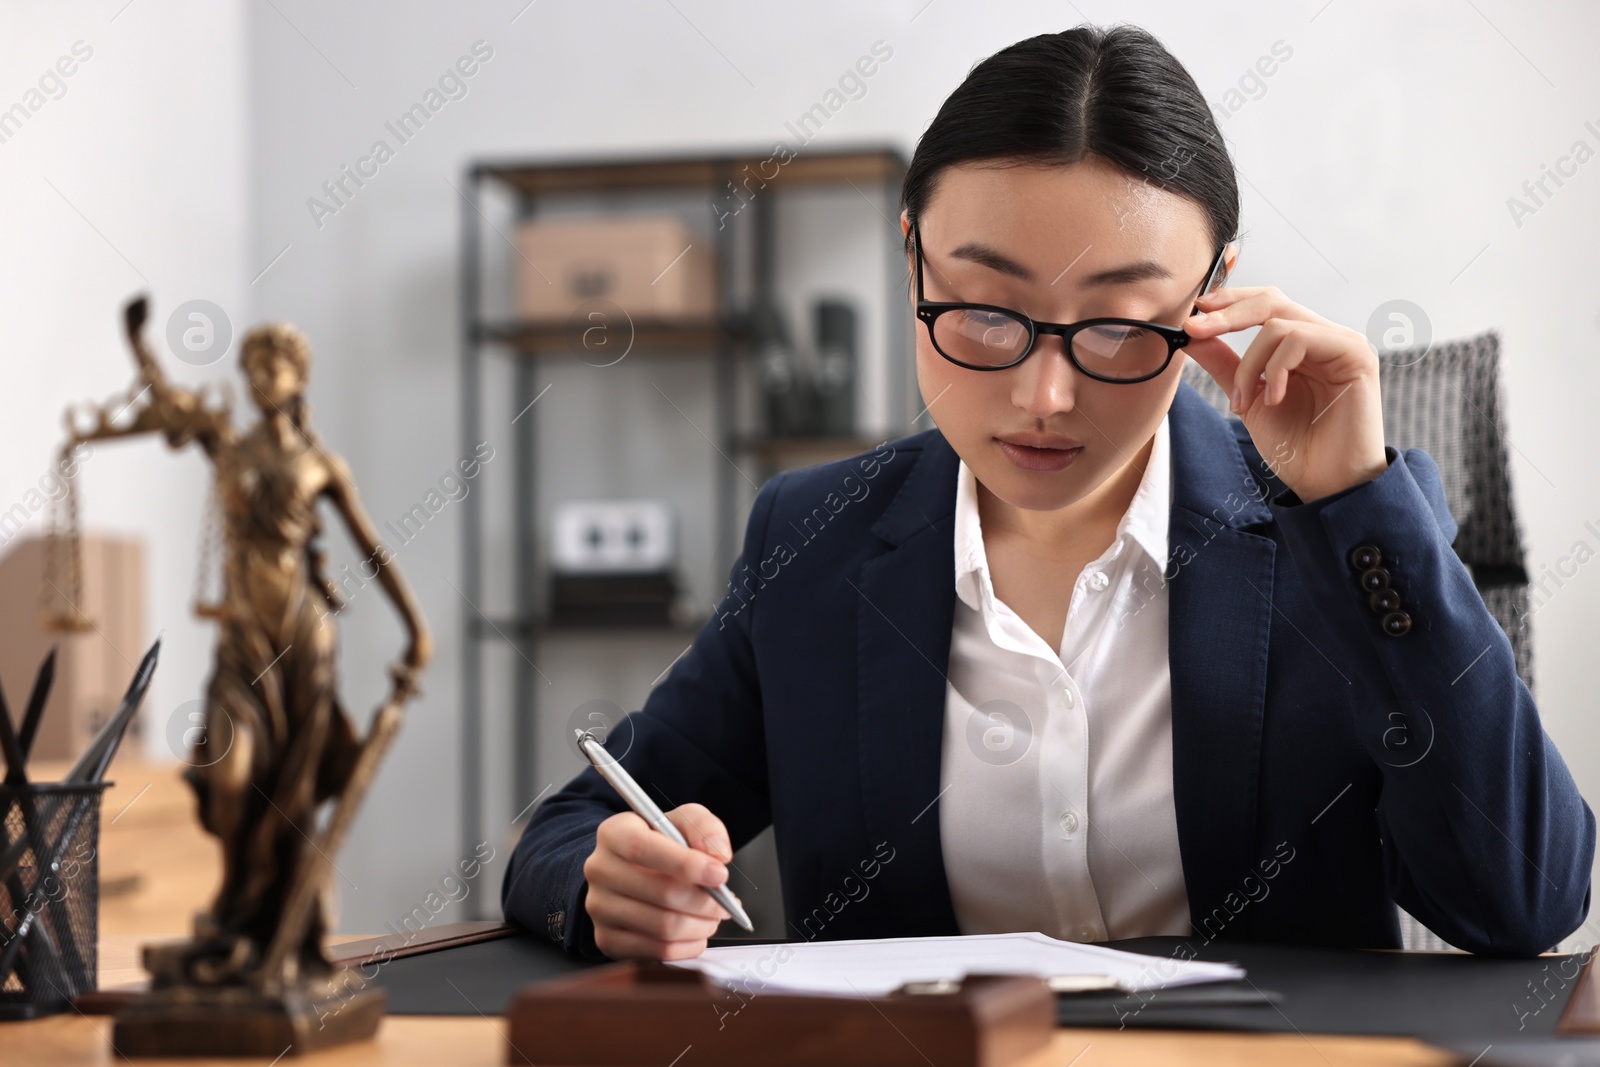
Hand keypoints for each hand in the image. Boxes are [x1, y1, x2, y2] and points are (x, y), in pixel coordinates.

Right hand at [583, 802, 738, 959]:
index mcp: (614, 834)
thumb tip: (719, 855)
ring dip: (701, 925)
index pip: (643, 849)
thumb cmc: (660, 844)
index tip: (719, 874)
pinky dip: (688, 946)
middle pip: (661, 893)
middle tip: (726, 902)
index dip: (686, 864)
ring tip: (714, 916)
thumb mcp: (683, 821)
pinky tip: (697, 932)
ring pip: (663, 927)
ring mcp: (600, 908)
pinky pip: (658, 951)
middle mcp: (600, 870)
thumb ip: (705, 828)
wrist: (631, 870)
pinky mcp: (607, 939)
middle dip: (705, 902)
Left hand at [1182, 286, 1388, 502]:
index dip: (1229, 302)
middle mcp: (1324, 337)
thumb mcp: (1248, 400)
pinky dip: (1276, 368)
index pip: (1265, 305)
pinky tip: (1273, 399)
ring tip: (1243, 402)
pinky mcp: (1355, 353)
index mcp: (1302, 345)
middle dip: (1227, 314)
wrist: (1326, 483)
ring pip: (1279, 323)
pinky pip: (1301, 339)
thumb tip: (1192, 336)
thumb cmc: (1296, 446)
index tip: (1192, 317)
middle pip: (1271, 301)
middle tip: (1195, 329)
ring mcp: (1342, 342)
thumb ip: (1225, 365)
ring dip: (1249, 363)